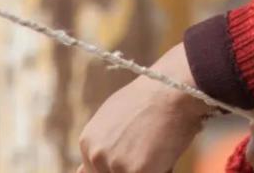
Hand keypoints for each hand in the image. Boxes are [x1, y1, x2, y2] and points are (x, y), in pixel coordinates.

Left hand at [77, 43, 210, 172]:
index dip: (119, 167)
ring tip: (156, 146)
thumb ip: (100, 144)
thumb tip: (79, 171)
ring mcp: (114, 164)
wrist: (173, 88)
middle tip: (148, 147)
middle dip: (131, 168)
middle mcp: (95, 155)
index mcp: (87, 142)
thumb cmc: (150, 98)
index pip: (96, 171)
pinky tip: (164, 150)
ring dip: (147, 169)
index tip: (133, 156)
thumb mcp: (113, 116)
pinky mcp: (136, 171)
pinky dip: (161, 169)